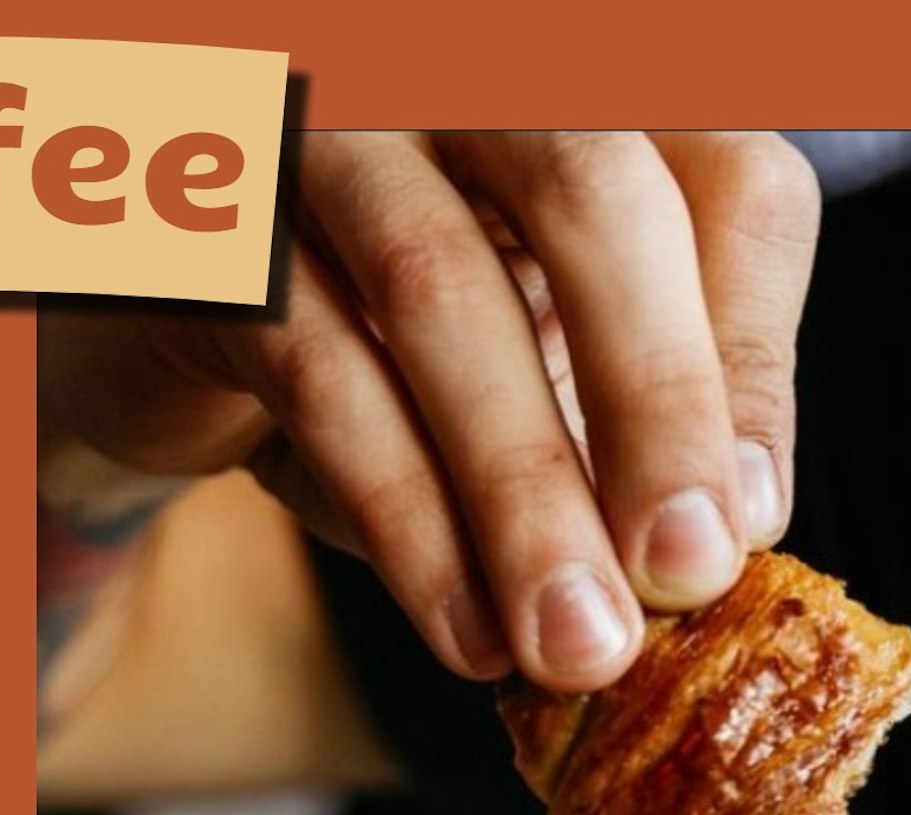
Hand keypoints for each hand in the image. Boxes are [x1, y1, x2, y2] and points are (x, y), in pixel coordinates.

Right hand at [42, 131, 818, 689]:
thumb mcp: (528, 358)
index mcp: (581, 94)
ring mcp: (328, 134)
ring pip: (440, 288)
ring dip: (522, 489)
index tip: (749, 523)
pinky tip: (463, 626)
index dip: (752, 354)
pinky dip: (406, 519)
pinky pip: (321, 374)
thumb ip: (625, 414)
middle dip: (655, 402)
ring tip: (575, 641)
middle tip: (685, 575)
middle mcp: (460, 77)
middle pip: (593, 194)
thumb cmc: (379, 338)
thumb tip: (718, 543)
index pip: (722, 182)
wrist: (157, 331)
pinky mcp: (215, 235)